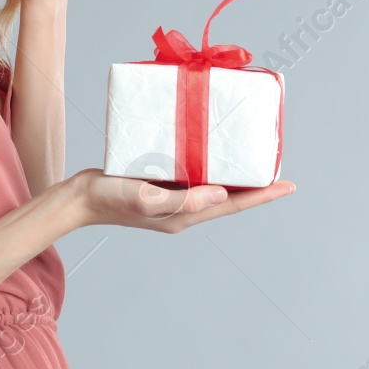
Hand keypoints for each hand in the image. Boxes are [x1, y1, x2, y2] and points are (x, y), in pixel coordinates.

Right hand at [64, 167, 295, 233]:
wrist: (79, 198)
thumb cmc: (109, 198)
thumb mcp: (146, 198)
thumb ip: (182, 199)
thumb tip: (221, 194)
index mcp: (185, 215)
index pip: (233, 205)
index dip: (263, 195)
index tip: (289, 185)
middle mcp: (184, 209)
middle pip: (229, 198)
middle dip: (255, 187)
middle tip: (277, 169)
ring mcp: (173, 199)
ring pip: (213, 187)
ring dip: (234, 177)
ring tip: (251, 160)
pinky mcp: (161, 186)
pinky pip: (193, 177)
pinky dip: (209, 166)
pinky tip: (211, 153)